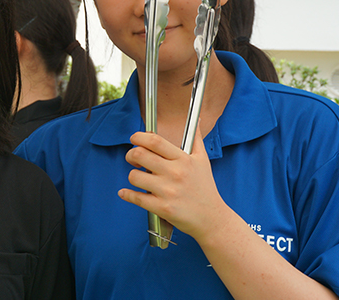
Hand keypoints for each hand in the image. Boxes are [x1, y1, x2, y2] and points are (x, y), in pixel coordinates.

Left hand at [118, 126, 226, 240]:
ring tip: (139, 178)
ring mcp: (168, 191)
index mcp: (183, 160)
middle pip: (140, 155)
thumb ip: (196, 139)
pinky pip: (136, 198)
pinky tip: (126, 192)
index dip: (139, 137)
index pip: (155, 141)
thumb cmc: (205, 188)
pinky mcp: (162, 208)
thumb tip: (196, 120)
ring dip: (132, 176)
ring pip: (134, 176)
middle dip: (131, 155)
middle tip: (133, 158)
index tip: (134, 139)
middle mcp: (175, 173)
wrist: (212, 218)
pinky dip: (126, 194)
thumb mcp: (203, 161)